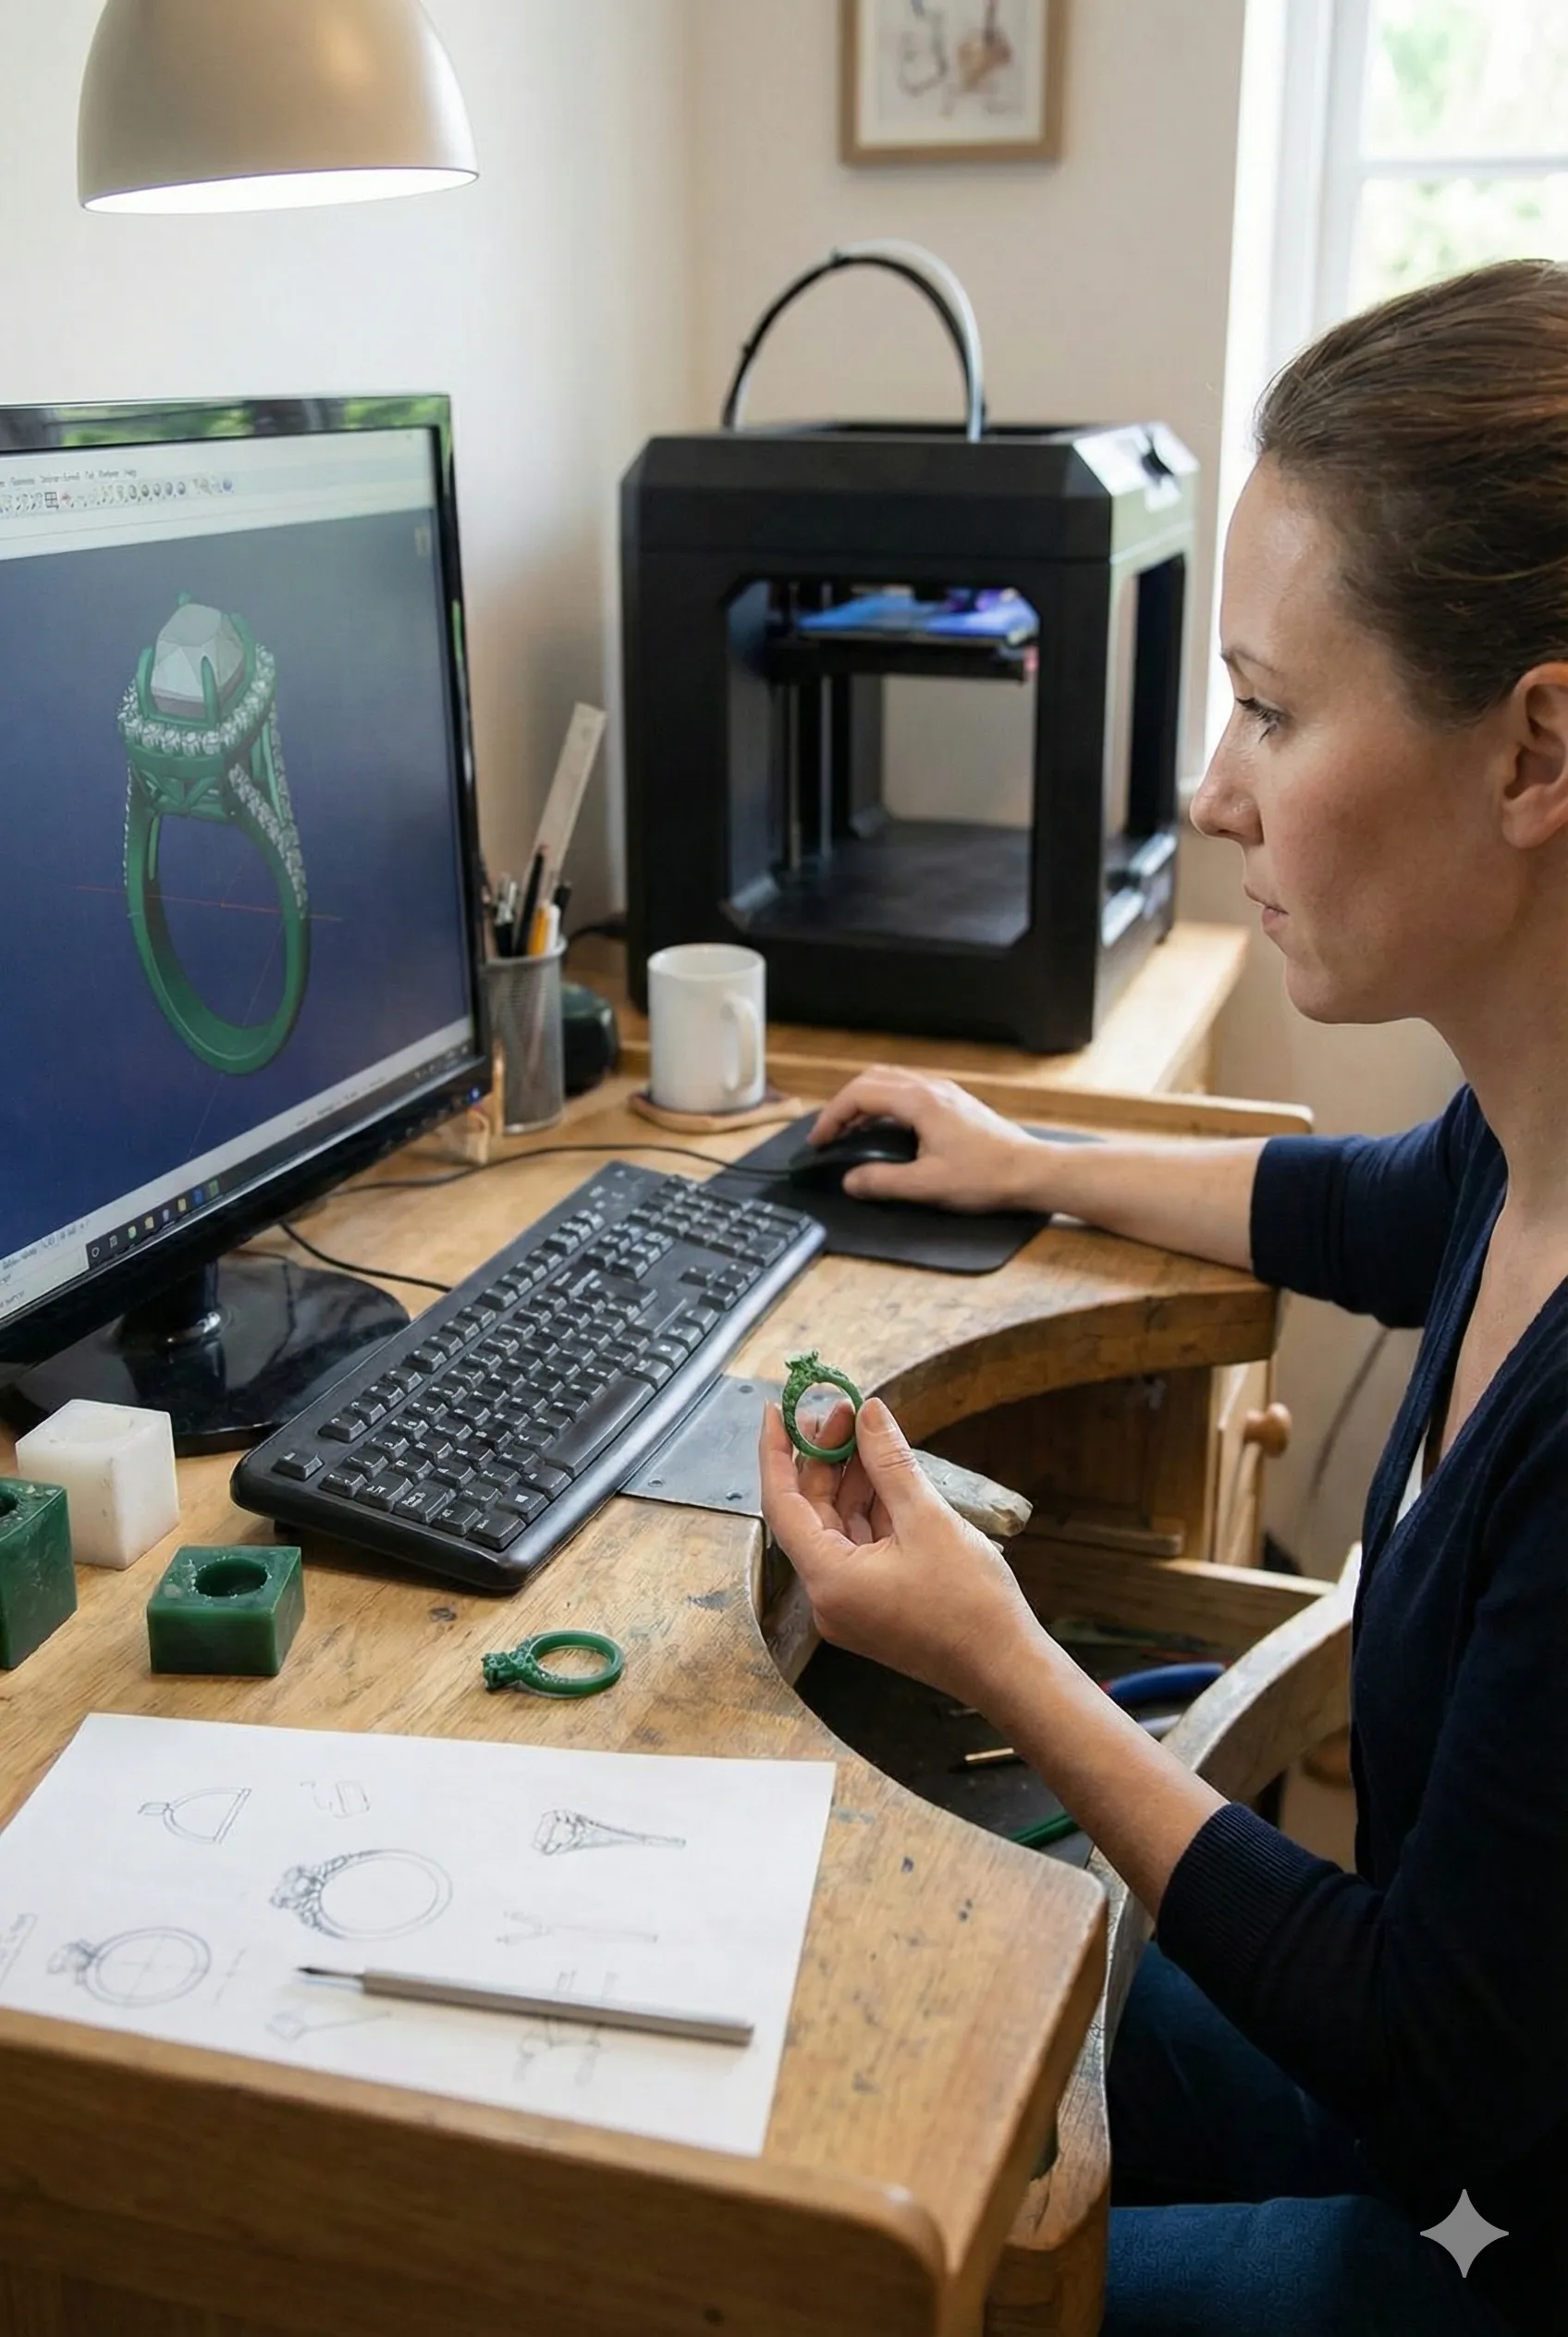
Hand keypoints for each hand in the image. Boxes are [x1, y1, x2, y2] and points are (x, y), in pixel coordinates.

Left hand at [758, 1395, 1044, 1710]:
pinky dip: (869, 1509)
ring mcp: (850, 1603)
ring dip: (850, 1480)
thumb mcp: (928, 1520)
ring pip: (836, 1527)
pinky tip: (886, 1476)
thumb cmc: (971, 1605)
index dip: (777, 1452)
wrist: (1007, 1670)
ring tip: (867, 1434)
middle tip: (844, 1411)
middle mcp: (828, 1595)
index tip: (776, 1409)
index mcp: (828, 1579)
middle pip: (809, 1513)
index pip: (781, 1503)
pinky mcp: (873, 1605)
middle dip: (824, 1459)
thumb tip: (868, 1414)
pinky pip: (859, 1546)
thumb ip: (890, 1462)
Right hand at [808, 1066, 1041, 1210]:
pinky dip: (885, 1104)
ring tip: (850, 1132)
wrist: (1032, 1171)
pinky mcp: (955, 1102)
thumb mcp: (928, 1185)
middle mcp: (931, 1088)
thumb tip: (849, 1180)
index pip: (860, 1094)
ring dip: (865, 1102)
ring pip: (891, 1081)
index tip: (818, 1142)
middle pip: (872, 1079)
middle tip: (829, 1134)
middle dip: (844, 1104)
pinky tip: (886, 1130)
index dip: (832, 1116)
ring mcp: (945, 1092)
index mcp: (919, 1101)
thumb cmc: (986, 1176)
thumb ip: (882, 1181)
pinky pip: (909, 1090)